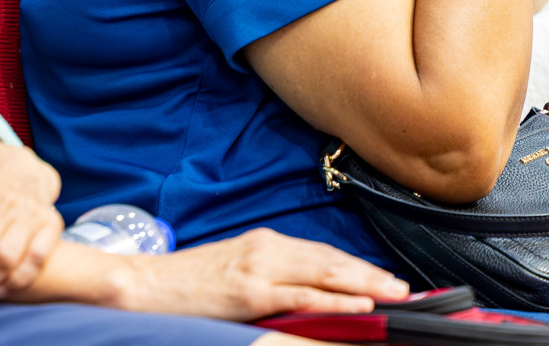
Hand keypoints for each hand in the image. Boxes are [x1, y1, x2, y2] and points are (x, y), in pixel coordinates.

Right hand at [114, 228, 409, 321]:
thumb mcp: (234, 272)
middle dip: (371, 274)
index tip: (385, 279)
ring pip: (325, 273)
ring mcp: (259, 268)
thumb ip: (271, 279)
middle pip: (331, 260)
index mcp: (265, 244)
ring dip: (365, 284)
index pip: (322, 254)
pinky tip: (361, 304)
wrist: (143, 285)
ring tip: (394, 295)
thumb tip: (308, 296)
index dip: (357, 267)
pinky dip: (335, 298)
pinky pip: (302, 295)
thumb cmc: (187, 285)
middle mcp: (267, 249)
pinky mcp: (249, 291)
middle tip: (405, 289)